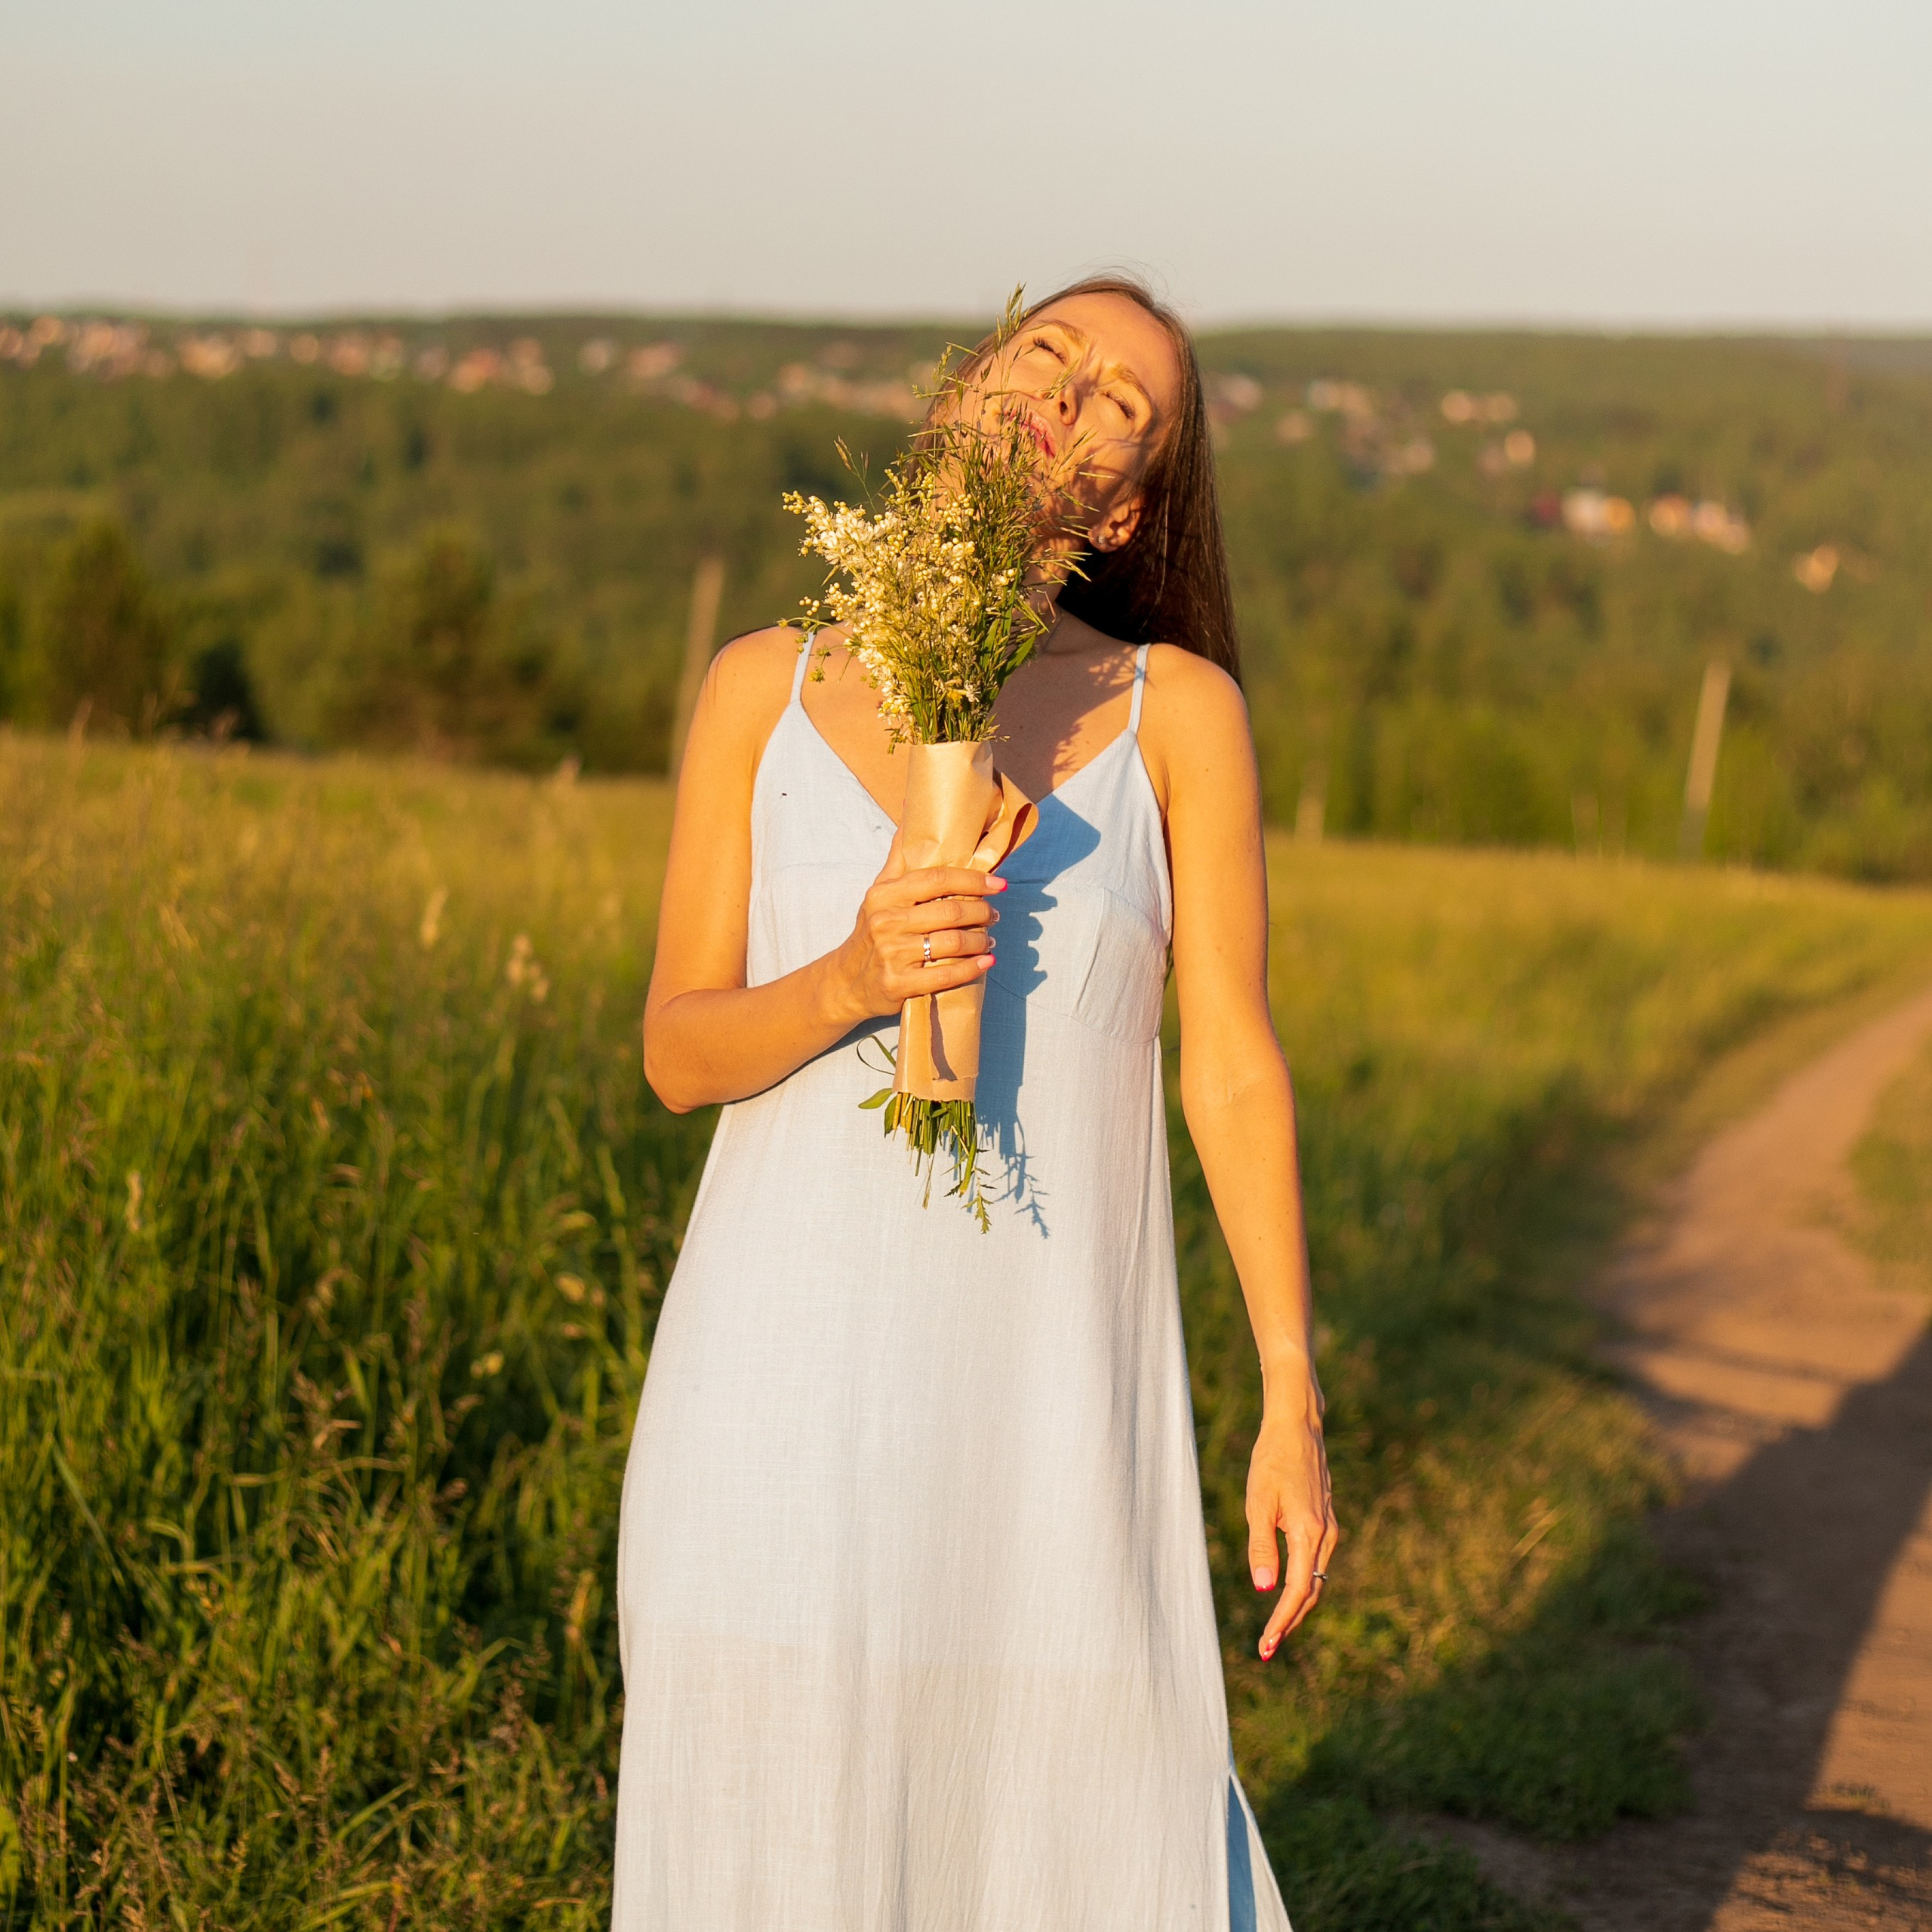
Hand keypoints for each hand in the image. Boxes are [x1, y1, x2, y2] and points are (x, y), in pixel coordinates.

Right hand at [827, 828, 1003, 1022]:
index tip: (998, 883)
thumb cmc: (871, 931)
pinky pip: (945, 975)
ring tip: (989, 938)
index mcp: (884, 895)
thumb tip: (910, 812)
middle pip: (950, 911)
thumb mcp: (879, 893)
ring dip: (979, 940)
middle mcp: (886, 922)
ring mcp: (892, 955)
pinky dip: (972, 969)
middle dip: (980, 911)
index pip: (936, 879)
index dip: (972, 879)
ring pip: (952, 942)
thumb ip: (899, 857)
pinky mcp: (899, 985)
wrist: (846, 981)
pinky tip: (986, 962)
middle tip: (993, 914)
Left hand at [1247, 1400, 1337, 1660]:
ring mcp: (1329, 1529)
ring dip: (1297, 1607)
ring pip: (1316, 1579)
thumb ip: (1261, 1545)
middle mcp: (1326, 1536)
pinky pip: (1316, 1563)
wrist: (1297, 1428)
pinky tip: (1287, 1594)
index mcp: (1309, 1533)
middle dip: (1290, 1622)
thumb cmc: (1272, 1461)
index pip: (1297, 1591)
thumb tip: (1263, 1588)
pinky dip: (1303, 1584)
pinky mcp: (1325, 1522)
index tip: (1266, 1645)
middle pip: (1311, 1592)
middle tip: (1266, 1648)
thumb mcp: (1258, 1503)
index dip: (1282, 1621)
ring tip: (1275, 1630)